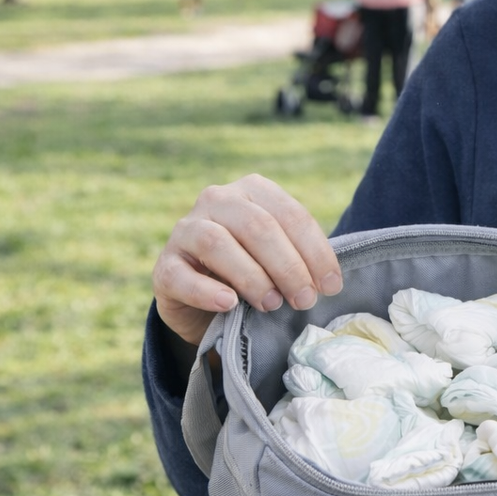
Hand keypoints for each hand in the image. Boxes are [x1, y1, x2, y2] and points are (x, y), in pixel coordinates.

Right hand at [152, 174, 342, 345]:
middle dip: (288, 266)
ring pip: (218, 243)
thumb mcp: (280, 257)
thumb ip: (301, 258)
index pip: (290, 215)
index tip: (332, 286)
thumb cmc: (254, 272)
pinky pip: (181, 275)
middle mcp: (217, 200)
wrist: (205, 301)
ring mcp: (185, 230)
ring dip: (252, 277)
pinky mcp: (164, 266)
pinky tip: (228, 304)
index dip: (315, 252)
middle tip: (305, 300)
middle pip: (258, 227)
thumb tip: (329, 283)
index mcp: (253, 191)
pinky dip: (207, 291)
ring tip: (272, 304)